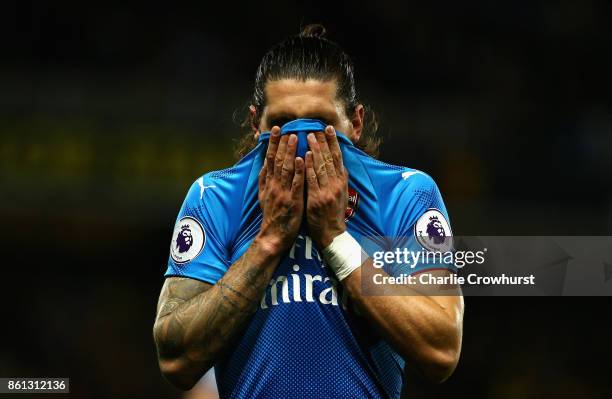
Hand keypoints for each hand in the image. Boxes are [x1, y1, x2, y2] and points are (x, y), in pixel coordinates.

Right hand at [257, 127, 304, 253]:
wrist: (273, 236)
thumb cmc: (271, 216)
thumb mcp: (262, 196)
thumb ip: (263, 179)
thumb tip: (264, 164)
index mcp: (268, 183)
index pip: (269, 159)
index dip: (273, 143)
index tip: (276, 129)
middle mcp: (274, 186)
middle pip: (277, 161)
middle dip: (281, 143)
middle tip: (285, 128)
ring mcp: (283, 193)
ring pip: (286, 169)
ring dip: (290, 152)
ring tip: (294, 137)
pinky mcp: (292, 201)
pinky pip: (296, 184)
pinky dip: (298, 171)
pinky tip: (301, 159)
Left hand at [305, 126, 347, 248]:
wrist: (331, 233)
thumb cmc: (333, 213)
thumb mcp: (340, 194)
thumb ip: (337, 178)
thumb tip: (337, 163)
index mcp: (342, 181)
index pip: (338, 157)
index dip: (333, 142)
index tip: (328, 129)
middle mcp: (336, 184)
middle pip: (330, 158)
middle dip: (323, 142)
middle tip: (316, 128)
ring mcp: (327, 191)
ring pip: (321, 166)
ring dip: (315, 150)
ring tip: (309, 136)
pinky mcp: (317, 199)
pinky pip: (312, 180)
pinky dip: (308, 166)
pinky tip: (304, 156)